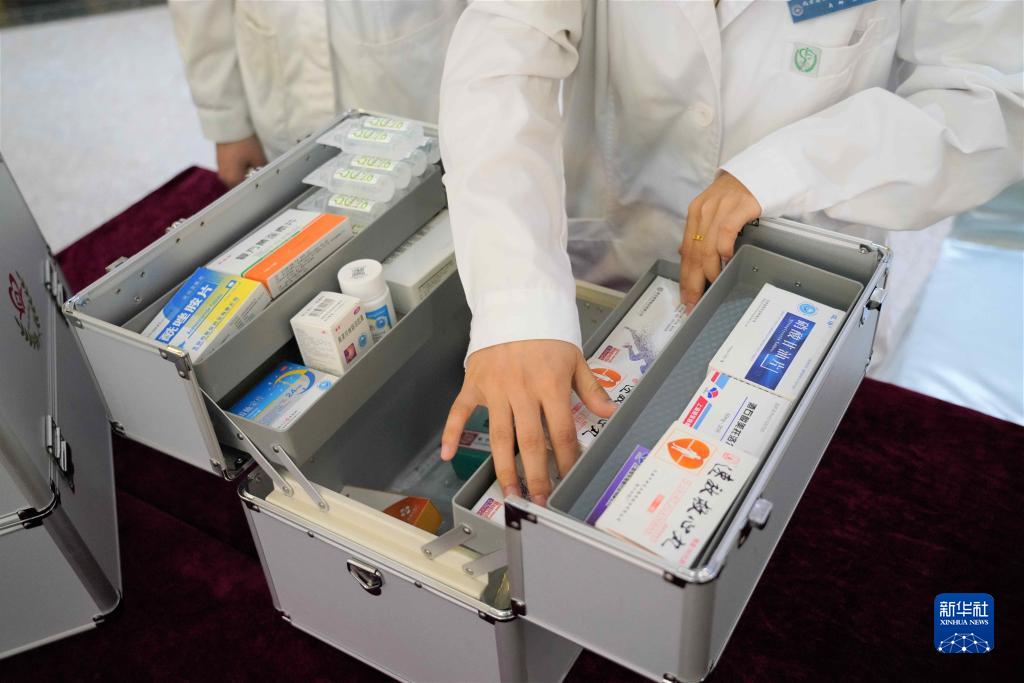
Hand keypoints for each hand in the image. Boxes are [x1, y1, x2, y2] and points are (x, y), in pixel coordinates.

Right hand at [215, 135, 266, 187]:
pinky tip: (247, 162)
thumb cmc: (244, 143)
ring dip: (244, 174)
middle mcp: (224, 177)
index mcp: (232, 180)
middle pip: (239, 185)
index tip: (263, 184)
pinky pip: (231, 169)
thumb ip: (261, 172)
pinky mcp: (220, 159)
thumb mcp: (258, 159)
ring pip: (235, 177)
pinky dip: (239, 168)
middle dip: (249, 182)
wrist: (229, 125)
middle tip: (260, 176)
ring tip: (255, 167)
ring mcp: (220, 168)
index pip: (245, 192)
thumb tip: (264, 176)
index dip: (255, 189)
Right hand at [441, 340, 615, 505]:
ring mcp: (495, 389)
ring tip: (509, 493)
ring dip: (505, 467)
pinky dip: (451, 432)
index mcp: (550, 386)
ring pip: (500, 435)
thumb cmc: (546, 333)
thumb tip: (610, 413)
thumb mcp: (575, 358)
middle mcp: (522, 391)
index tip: (568, 479)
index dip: (567, 459)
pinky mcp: (474, 384)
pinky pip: (460, 412)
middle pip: (531, 441)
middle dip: (536, 474)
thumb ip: (591, 389)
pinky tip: (448, 454)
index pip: (562, 431)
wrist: (515, 304)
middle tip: (538, 500)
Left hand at [679, 172, 761, 311]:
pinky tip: (726, 260)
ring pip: (707, 245)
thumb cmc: (740, 193)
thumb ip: (701, 231)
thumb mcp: (714, 211)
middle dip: (693, 280)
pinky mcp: (740, 205)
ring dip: (709, 270)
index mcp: (696, 213)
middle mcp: (704, 210)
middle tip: (694, 301)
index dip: (685, 277)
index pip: (687, 252)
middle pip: (694, 252)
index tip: (686, 298)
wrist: (762, 168)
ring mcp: (721, 207)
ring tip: (713, 286)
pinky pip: (726, 230)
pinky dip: (724, 247)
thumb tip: (684, 253)